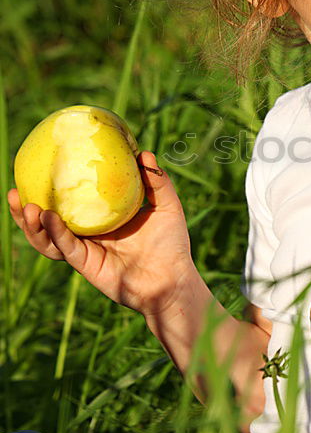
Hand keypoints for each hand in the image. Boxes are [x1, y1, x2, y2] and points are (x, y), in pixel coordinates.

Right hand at [7, 151, 195, 316]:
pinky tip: (47, 218)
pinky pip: (65, 248)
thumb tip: (143, 152)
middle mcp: (88, 234)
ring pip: (48, 238)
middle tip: (15, 191)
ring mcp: (85, 250)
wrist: (173, 280)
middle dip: (26, 209)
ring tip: (25, 205)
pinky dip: (55, 233)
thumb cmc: (172, 243)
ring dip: (32, 224)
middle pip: (48, 221)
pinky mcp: (86, 264)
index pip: (69, 202)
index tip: (37, 169)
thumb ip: (156, 180)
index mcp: (101, 218)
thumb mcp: (166, 206)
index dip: (51, 190)